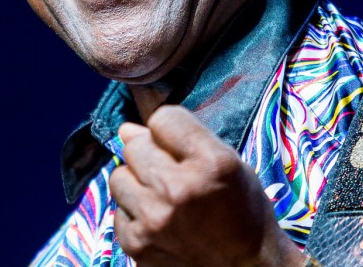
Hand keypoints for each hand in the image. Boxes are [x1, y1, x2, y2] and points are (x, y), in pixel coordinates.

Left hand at [109, 105, 304, 266]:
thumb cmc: (243, 212)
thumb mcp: (231, 165)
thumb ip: (186, 142)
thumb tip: (127, 129)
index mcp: (212, 163)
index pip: (163, 118)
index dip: (171, 127)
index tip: (179, 141)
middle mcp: (179, 188)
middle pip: (135, 145)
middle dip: (150, 152)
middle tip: (171, 170)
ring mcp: (154, 220)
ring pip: (119, 176)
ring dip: (137, 181)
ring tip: (162, 195)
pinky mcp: (137, 245)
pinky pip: (119, 211)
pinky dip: (135, 212)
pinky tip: (159, 220)